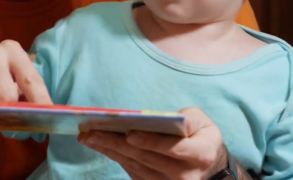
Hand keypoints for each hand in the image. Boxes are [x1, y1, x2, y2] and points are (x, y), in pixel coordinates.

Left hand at [78, 107, 229, 179]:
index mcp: (200, 154)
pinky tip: (99, 144)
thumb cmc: (200, 134)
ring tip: (88, 136)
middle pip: (146, 158)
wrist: (204, 162)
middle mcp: (185, 175)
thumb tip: (177, 121)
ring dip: (109, 150)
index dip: (152, 141)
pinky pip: (131, 170)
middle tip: (93, 132)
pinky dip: (114, 156)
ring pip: (134, 166)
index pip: (174, 149)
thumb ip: (191, 119)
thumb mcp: (202, 121)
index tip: (130, 134)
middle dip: (117, 144)